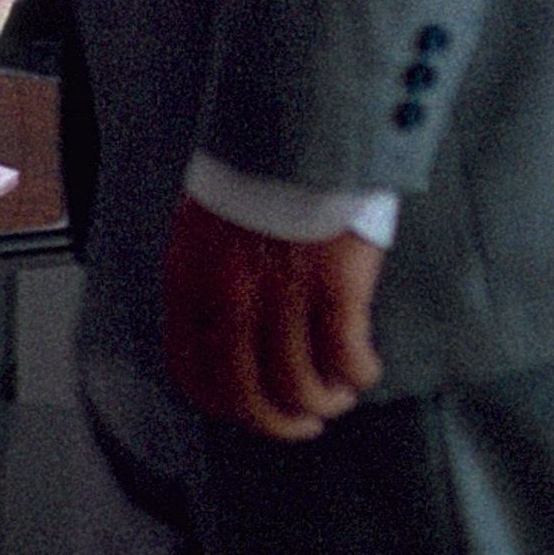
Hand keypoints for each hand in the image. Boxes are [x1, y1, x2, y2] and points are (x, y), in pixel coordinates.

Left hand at [161, 194, 385, 438]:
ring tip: (339, 396)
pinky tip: (364, 370)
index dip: (225, 406)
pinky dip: (357, 375)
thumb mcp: (203, 233)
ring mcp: (282, 294)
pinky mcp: (335, 286)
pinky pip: (346, 357)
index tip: (252, 412)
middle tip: (304, 425)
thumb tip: (224, 342)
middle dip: (277, 423)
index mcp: (188, 284)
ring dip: (323, 402)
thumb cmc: (252, 179)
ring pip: (300, 385)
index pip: (193, 373)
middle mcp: (229, 297)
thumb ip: (207, 286)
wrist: (293, 130)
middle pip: (246, 394)